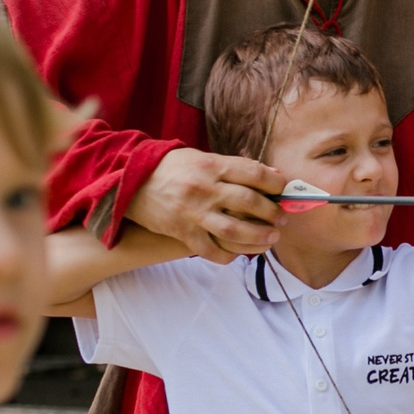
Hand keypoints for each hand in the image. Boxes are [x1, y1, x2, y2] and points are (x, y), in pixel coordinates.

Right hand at [126, 147, 290, 262]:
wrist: (130, 183)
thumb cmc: (171, 168)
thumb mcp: (201, 157)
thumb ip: (233, 167)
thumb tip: (269, 174)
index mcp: (210, 165)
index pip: (253, 174)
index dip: (275, 184)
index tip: (284, 190)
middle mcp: (204, 189)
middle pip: (248, 203)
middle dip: (272, 213)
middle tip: (281, 219)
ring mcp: (193, 213)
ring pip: (234, 231)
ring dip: (258, 237)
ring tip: (271, 239)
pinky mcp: (182, 233)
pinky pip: (211, 251)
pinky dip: (229, 256)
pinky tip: (240, 253)